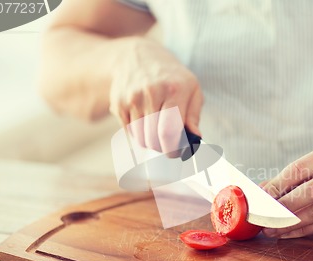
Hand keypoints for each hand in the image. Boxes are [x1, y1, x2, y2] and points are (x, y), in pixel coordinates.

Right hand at [109, 38, 202, 153]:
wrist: (137, 56)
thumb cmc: (171, 77)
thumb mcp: (191, 88)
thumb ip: (194, 115)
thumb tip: (194, 138)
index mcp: (174, 89)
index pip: (169, 131)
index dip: (173, 149)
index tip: (177, 153)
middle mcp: (151, 92)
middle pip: (154, 139)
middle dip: (163, 148)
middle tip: (168, 144)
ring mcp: (132, 98)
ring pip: (141, 138)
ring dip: (151, 141)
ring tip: (157, 128)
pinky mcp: (118, 103)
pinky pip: (129, 132)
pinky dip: (138, 133)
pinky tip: (144, 120)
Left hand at [262, 142, 312, 237]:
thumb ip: (288, 178)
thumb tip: (258, 191)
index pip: (299, 168)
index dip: (277, 184)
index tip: (261, 198)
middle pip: (309, 191)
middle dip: (282, 207)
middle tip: (263, 217)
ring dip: (290, 223)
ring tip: (270, 229)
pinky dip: (303, 230)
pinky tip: (286, 233)